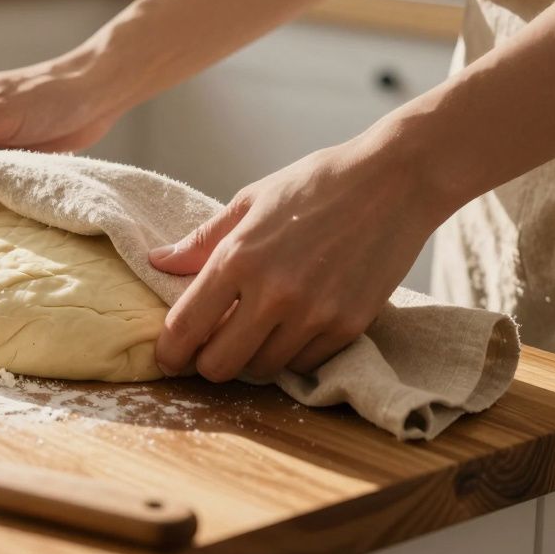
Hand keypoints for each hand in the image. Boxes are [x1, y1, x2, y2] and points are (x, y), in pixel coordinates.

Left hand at [149, 135, 448, 381]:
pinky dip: (290, 355)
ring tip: (253, 333)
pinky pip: (303, 365)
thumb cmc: (316, 184)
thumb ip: (202, 240)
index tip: (168, 357)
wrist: (395, 182)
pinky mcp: (349, 327)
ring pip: (261, 371)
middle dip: (206, 364)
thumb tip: (158, 262)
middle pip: (219, 367)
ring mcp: (314, 314)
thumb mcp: (250, 201)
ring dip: (249, 360)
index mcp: (239, 258)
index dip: (169, 353)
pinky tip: (290, 329)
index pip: (186, 327)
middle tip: (210, 348)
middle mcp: (273, 293)